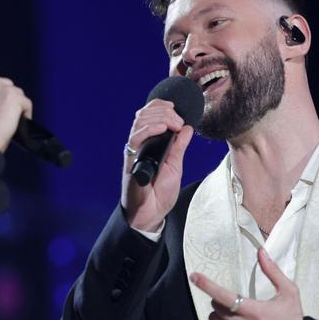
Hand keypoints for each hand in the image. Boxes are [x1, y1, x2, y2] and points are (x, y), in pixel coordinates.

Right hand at [120, 99, 192, 231]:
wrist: (151, 213)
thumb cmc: (160, 193)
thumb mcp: (175, 165)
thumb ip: (179, 146)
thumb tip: (188, 128)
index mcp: (149, 143)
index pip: (149, 114)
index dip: (160, 106)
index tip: (175, 108)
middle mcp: (139, 144)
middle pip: (144, 114)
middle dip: (164, 111)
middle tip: (179, 120)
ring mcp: (134, 151)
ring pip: (139, 121)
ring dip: (159, 117)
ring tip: (174, 123)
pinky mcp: (130, 159)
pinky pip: (135, 138)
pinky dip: (150, 128)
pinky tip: (162, 128)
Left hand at [190, 249, 302, 319]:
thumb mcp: (289, 294)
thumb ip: (273, 272)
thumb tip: (260, 252)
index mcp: (252, 311)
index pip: (222, 295)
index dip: (206, 284)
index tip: (194, 276)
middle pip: (216, 307)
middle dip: (222, 302)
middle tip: (238, 305)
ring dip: (221, 317)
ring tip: (238, 319)